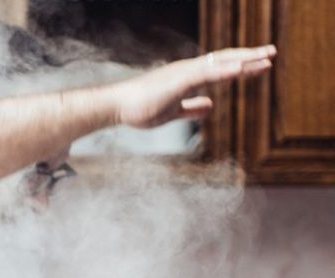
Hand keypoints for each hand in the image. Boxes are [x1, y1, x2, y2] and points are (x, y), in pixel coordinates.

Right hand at [114, 45, 275, 128]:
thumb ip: (192, 108)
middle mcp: (189, 70)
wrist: (117, 107)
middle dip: (250, 57)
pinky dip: (224, 71)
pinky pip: (205, 74)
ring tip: (265, 58)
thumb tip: (211, 106)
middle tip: (272, 53)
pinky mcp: (178, 81)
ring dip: (243, 60)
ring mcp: (184, 73)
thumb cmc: (140, 109)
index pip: (221, 67)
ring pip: (220, 63)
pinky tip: (239, 70)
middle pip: (225, 60)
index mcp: (188, 77)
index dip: (242, 66)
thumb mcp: (173, 112)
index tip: (262, 65)